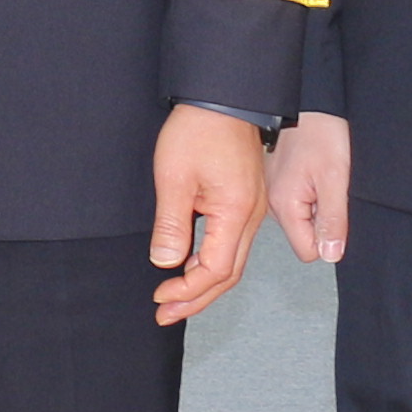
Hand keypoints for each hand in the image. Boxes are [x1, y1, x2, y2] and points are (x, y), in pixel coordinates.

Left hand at [150, 106, 267, 324]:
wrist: (223, 97)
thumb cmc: (198, 130)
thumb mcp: (174, 177)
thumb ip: (172, 224)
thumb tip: (165, 263)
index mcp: (236, 213)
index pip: (215, 270)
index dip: (187, 290)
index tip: (159, 296)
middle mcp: (251, 216)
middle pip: (229, 274)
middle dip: (196, 298)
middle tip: (165, 314)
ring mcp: (252, 209)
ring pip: (232, 261)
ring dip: (204, 283)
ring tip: (174, 298)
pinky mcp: (245, 201)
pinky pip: (232, 244)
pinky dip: (210, 263)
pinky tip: (189, 266)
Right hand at [262, 113, 351, 268]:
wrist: (310, 103)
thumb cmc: (321, 132)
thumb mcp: (335, 179)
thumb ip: (332, 220)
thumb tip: (330, 254)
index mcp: (284, 205)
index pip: (308, 251)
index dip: (328, 237)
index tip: (335, 211)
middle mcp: (272, 203)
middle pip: (304, 236)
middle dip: (321, 220)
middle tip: (329, 190)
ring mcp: (273, 193)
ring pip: (302, 220)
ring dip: (316, 206)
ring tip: (322, 178)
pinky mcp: (277, 184)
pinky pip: (297, 204)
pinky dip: (310, 194)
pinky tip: (314, 173)